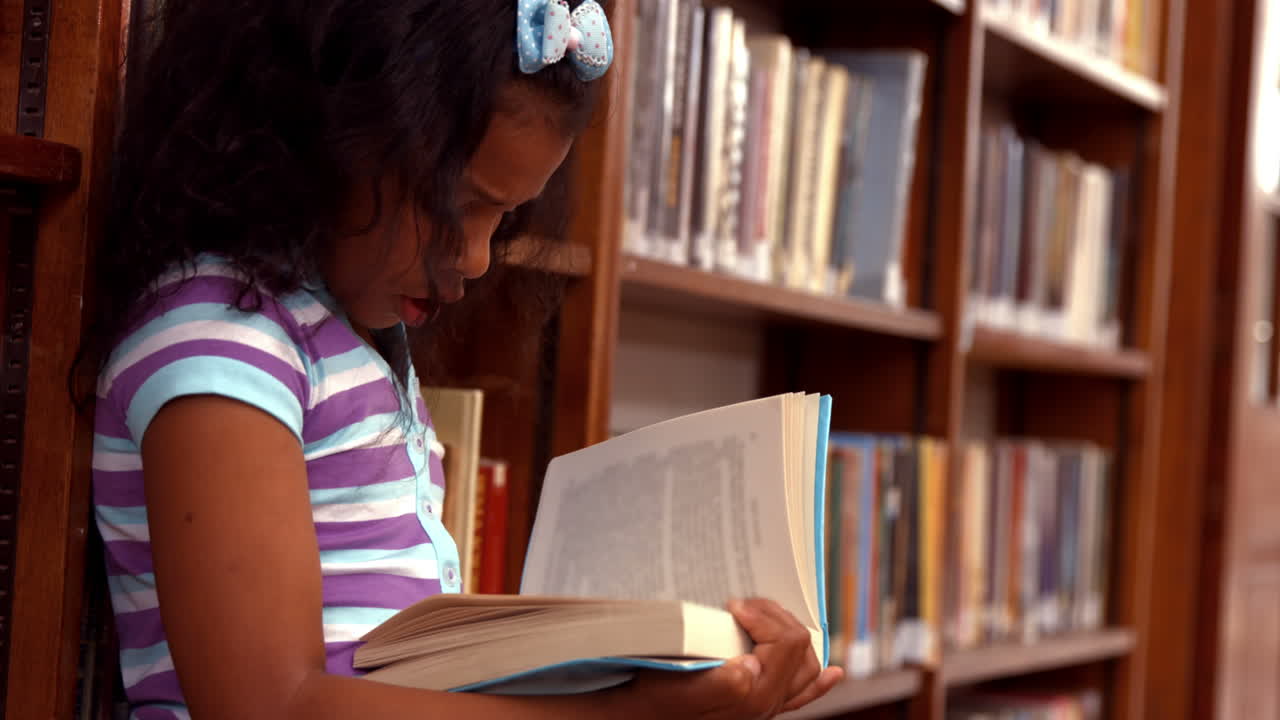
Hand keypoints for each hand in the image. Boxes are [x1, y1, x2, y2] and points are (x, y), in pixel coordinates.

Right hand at [620, 598, 843, 718]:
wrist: (643, 713)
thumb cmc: (658, 694)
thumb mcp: (683, 681)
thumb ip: (724, 678)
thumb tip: (751, 666)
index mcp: (755, 693)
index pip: (787, 640)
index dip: (763, 614)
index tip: (733, 605)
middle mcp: (768, 702)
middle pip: (802, 648)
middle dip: (777, 618)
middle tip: (744, 606)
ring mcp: (766, 705)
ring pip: (806, 665)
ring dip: (793, 636)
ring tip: (769, 618)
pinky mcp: (759, 705)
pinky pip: (802, 696)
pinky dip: (820, 683)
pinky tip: (834, 673)